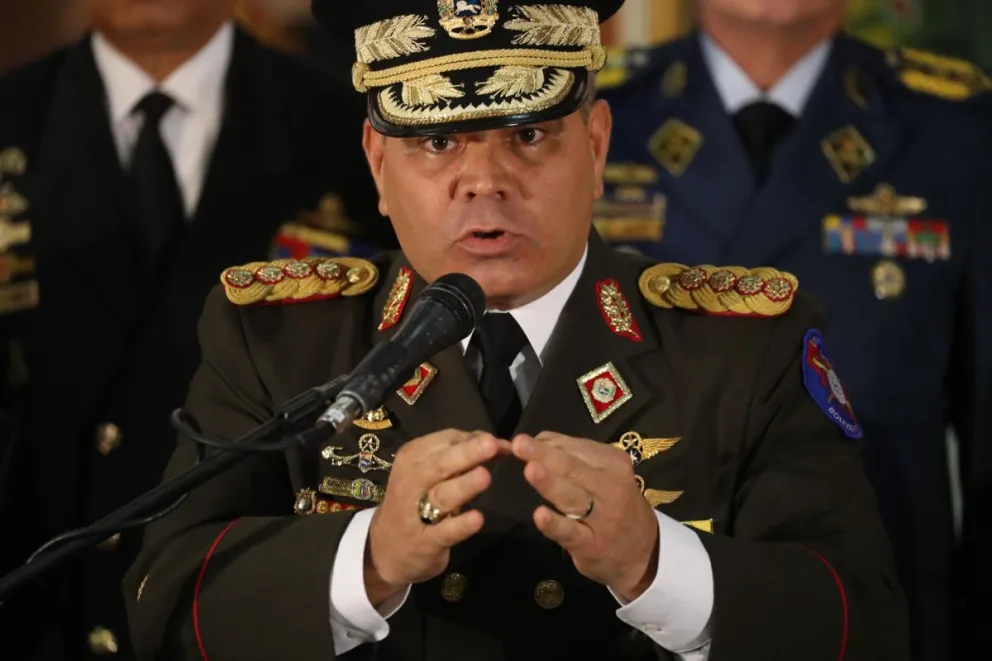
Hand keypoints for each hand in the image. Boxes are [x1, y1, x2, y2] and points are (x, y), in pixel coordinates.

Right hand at [365, 429, 509, 603]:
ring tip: (485, 477)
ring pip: (441, 495)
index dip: (472, 439)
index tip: (497, 442)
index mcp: (411, 458)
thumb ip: (460, 457)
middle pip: (440, 465)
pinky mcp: (424, 542)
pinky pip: (443, 532)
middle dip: (467, 453)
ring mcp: (414, 513)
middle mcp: (410, 482)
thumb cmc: (415, 501)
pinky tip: (477, 519)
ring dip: (464, 485)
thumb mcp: (428, 474)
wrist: (385, 548)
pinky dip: (460, 525)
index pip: (443, 442)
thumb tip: (499, 444)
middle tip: (492, 445)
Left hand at [512, 432, 659, 600]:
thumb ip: (576, 456)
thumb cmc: (617, 504)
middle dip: (544, 455)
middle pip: (572, 469)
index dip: (548, 443)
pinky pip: (570, 533)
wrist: (646, 552)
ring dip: (550, 483)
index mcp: (614, 463)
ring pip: (571, 497)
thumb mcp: (607, 474)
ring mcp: (602, 519)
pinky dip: (555, 524)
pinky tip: (540, 515)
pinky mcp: (591, 546)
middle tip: (519, 443)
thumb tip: (538, 439)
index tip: (522, 440)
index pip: (577, 448)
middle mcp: (611, 488)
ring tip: (530, 470)